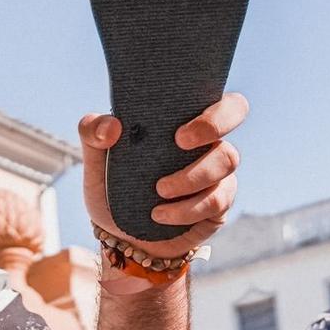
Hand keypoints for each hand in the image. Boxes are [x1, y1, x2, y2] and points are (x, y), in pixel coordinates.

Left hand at [79, 92, 248, 260]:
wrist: (121, 238)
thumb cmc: (113, 190)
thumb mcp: (95, 164)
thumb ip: (92, 135)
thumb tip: (111, 125)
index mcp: (179, 119)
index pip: (209, 92)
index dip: (211, 105)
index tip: (178, 134)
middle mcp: (205, 139)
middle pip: (237, 110)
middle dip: (212, 123)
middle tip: (180, 143)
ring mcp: (217, 170)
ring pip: (226, 159)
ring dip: (191, 176)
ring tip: (158, 192)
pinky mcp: (219, 203)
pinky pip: (217, 200)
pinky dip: (187, 209)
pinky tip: (160, 215)